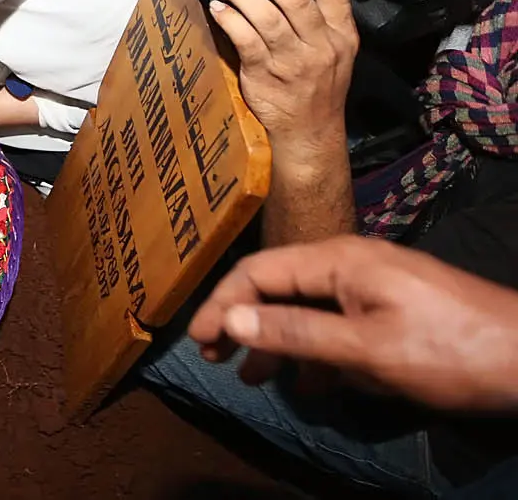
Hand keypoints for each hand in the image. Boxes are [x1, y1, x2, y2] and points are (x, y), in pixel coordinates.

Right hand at [189, 235, 517, 410]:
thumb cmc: (448, 351)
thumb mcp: (366, 350)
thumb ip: (296, 334)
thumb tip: (231, 322)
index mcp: (340, 260)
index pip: (258, 271)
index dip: (221, 305)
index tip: (198, 342)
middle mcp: (352, 263)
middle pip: (279, 287)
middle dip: (245, 324)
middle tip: (219, 363)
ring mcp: (376, 285)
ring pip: (308, 309)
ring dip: (279, 343)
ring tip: (258, 380)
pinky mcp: (395, 308)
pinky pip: (340, 323)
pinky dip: (318, 351)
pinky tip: (314, 385)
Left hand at [205, 0, 357, 155]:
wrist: (310, 132)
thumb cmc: (318, 88)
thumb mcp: (335, 52)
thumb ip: (317, 20)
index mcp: (340, 35)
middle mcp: (319, 45)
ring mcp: (293, 62)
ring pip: (266, 17)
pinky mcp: (266, 75)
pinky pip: (245, 40)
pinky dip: (229, 20)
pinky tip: (218, 9)